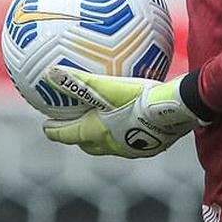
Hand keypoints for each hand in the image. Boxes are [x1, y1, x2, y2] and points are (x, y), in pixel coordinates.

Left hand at [41, 66, 205, 158]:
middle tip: (72, 125)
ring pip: (109, 145)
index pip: (68, 134)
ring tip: (102, 124)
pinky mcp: (152, 147)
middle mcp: (111, 144)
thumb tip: (50, 72)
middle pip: (87, 144)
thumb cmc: (138, 99)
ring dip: (101, 138)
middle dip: (77, 136)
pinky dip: (125, 134)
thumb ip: (79, 80)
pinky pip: (132, 141)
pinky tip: (134, 122)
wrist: (174, 111)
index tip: (46, 127)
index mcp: (96, 132)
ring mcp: (132, 149)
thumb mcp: (107, 87)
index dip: (55, 131)